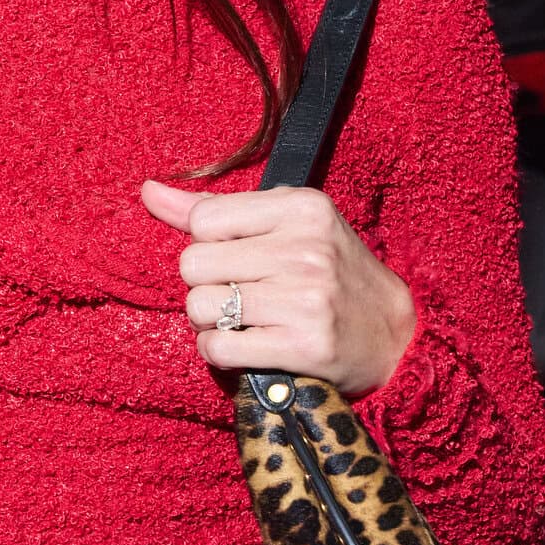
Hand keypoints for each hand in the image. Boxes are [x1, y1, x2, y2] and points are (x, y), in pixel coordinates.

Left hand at [140, 180, 415, 398]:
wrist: (396, 336)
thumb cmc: (331, 275)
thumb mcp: (287, 227)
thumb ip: (217, 210)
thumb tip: (148, 191)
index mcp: (303, 207)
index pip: (204, 220)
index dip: (209, 247)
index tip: (241, 260)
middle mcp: (306, 249)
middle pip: (193, 265)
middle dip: (206, 286)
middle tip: (239, 296)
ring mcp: (307, 299)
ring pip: (200, 307)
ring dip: (211, 324)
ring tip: (245, 322)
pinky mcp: (305, 346)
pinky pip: (218, 347)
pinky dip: (219, 353)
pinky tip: (246, 349)